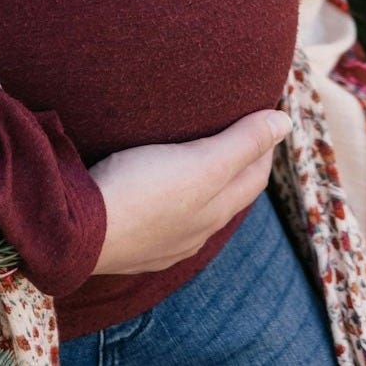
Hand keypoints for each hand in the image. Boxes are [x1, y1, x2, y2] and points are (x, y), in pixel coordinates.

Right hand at [88, 109, 291, 275]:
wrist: (79, 232)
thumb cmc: (141, 191)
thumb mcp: (200, 162)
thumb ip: (240, 143)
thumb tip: (285, 122)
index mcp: (216, 209)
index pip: (253, 176)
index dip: (261, 145)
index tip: (261, 117)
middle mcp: (196, 231)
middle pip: (228, 197)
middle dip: (238, 167)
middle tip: (236, 134)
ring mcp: (163, 244)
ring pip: (196, 215)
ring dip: (203, 190)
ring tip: (195, 164)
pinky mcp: (131, 247)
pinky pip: (163, 227)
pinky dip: (172, 207)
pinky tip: (156, 201)